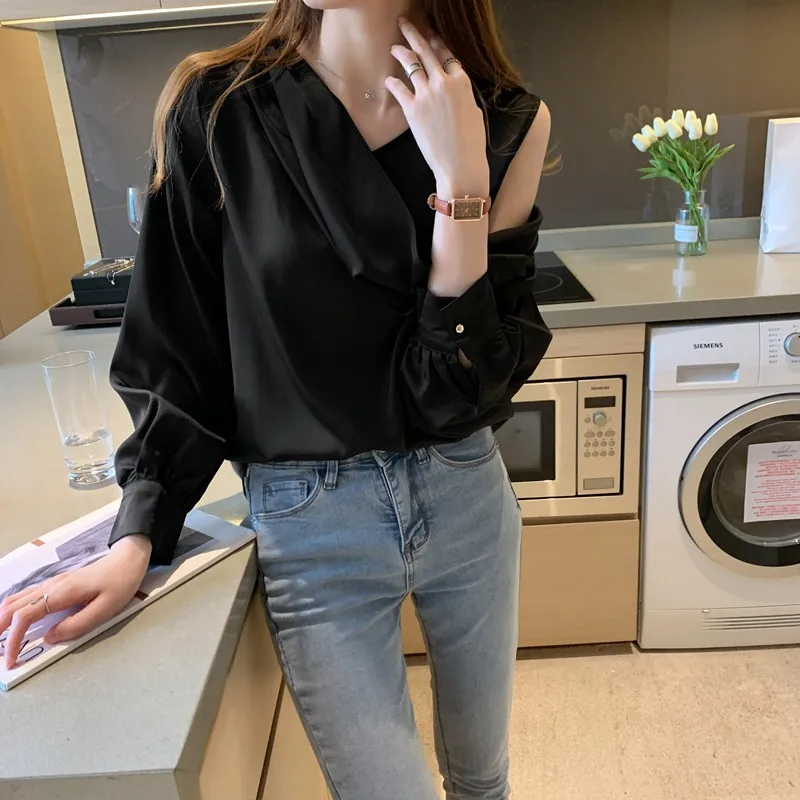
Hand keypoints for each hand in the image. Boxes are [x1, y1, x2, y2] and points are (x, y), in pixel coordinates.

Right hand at [0, 534, 151, 669]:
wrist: (128, 560)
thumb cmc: (120, 582)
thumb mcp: (105, 609)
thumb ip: (77, 625)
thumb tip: (49, 637)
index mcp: (62, 592)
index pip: (25, 616)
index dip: (13, 639)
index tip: (11, 659)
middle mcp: (52, 585)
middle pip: (12, 606)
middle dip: (0, 629)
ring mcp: (53, 582)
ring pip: (16, 599)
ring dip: (4, 619)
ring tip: (2, 639)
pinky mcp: (57, 584)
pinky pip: (26, 596)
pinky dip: (14, 610)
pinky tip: (15, 621)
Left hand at [386, 19, 489, 197]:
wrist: (460, 163)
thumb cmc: (471, 143)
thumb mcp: (473, 112)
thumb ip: (462, 96)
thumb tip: (454, 90)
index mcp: (462, 82)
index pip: (446, 54)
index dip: (436, 42)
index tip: (429, 34)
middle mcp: (443, 83)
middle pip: (426, 52)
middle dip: (414, 34)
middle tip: (405, 23)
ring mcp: (426, 94)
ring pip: (410, 66)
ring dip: (401, 53)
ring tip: (394, 47)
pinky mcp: (412, 109)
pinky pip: (399, 89)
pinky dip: (392, 83)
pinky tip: (388, 80)